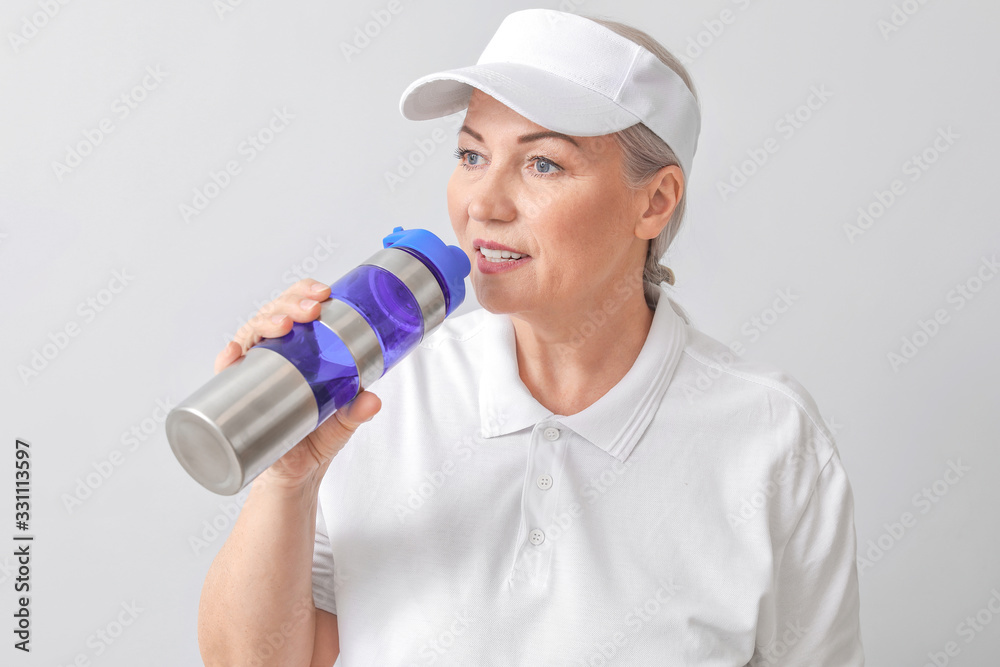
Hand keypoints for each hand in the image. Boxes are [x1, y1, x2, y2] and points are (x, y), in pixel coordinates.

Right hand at [214, 279, 381, 486]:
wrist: (294, 474)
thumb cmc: (318, 438)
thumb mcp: (343, 422)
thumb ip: (358, 411)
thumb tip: (372, 401)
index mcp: (303, 349)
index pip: (300, 308)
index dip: (306, 293)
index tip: (322, 294)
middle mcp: (277, 354)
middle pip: (276, 313)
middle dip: (290, 303)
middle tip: (308, 310)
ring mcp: (256, 371)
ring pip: (253, 332)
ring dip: (264, 321)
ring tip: (281, 325)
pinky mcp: (238, 393)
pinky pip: (227, 371)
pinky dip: (227, 359)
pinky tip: (233, 355)